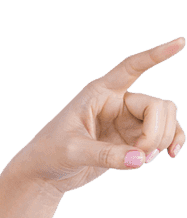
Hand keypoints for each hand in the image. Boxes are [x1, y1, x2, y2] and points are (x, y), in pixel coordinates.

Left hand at [14, 36, 183, 193]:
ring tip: (144, 160)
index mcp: (99, 93)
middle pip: (157, 106)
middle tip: (142, 155)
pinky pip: (162, 135)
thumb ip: (105, 155)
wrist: (44, 174)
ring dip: (161, 140)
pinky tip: (170, 155)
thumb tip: (140, 159)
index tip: (180, 43)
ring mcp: (127, 121)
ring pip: (164, 120)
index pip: (131, 67)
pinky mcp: (131, 139)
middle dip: (155, 132)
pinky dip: (169, 143)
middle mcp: (117, 102)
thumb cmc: (50, 154)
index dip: (156, 55)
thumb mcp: (73, 152)